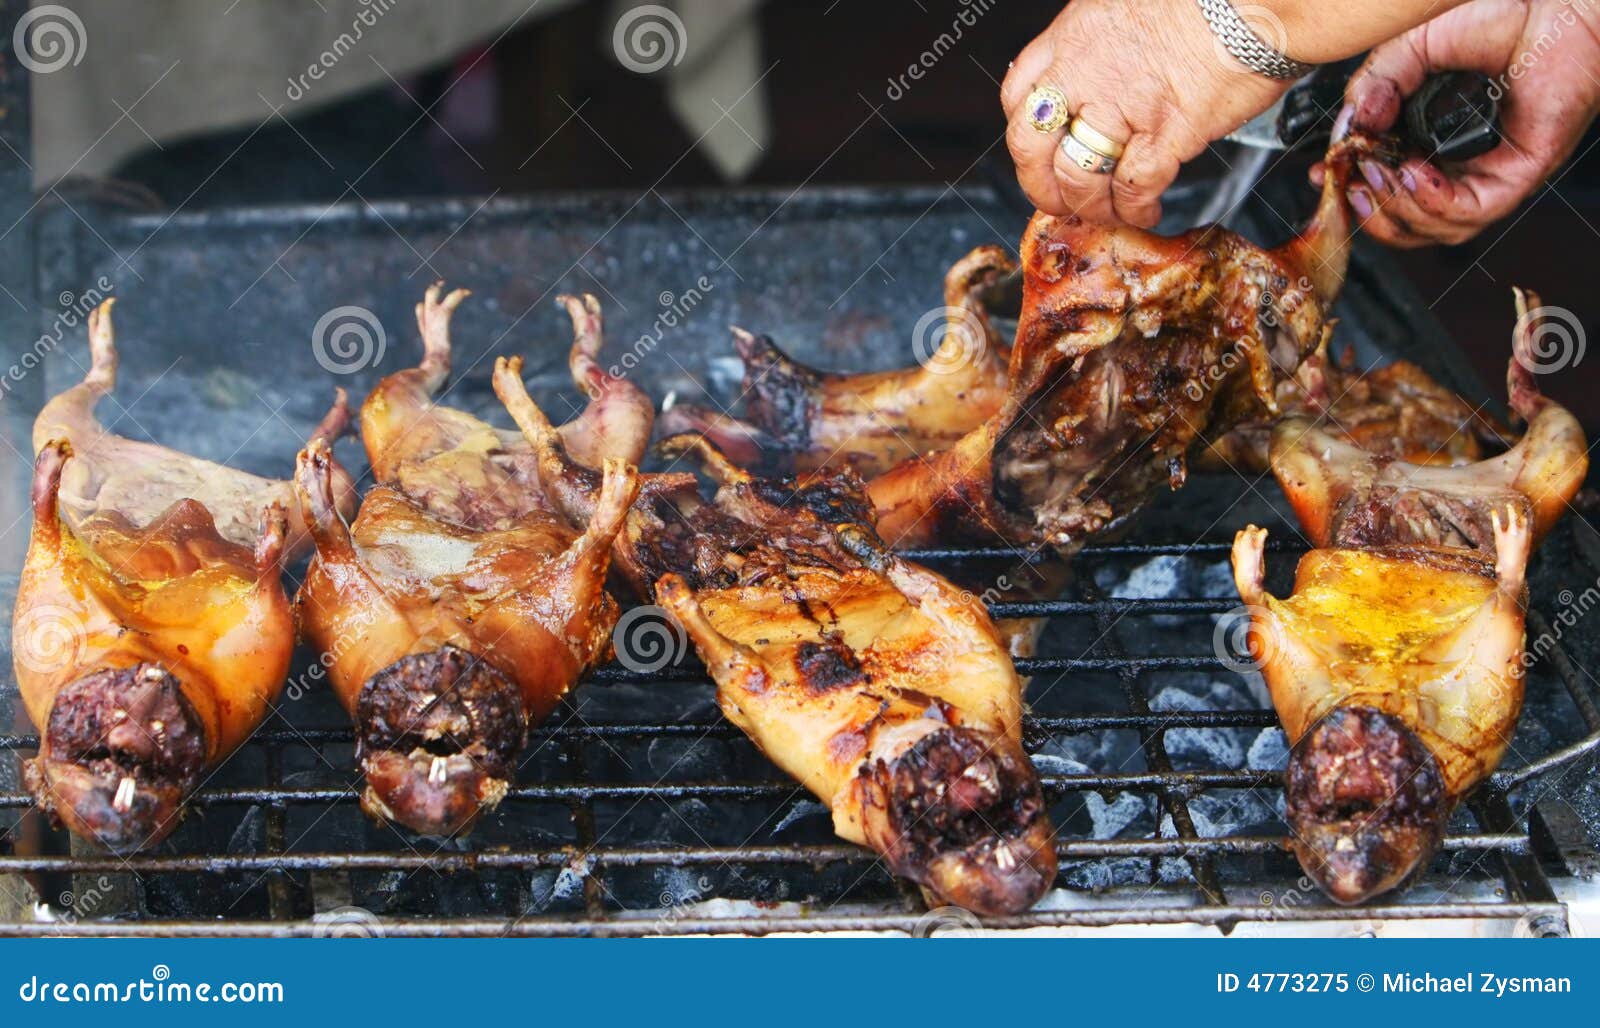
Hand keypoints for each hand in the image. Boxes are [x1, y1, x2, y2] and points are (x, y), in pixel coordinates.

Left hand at [1001, 0, 1289, 225]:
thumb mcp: (1128, 4)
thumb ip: (1103, 44)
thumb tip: (1102, 76)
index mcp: (1074, 36)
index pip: (1018, 94)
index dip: (1024, 132)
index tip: (1037, 152)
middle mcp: (1088, 71)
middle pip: (1031, 145)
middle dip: (1040, 185)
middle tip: (1058, 202)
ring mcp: (1124, 104)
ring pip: (1079, 176)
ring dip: (1091, 206)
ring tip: (1109, 213)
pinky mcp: (1166, 133)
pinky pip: (1133, 188)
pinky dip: (1136, 210)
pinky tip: (1146, 211)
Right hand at [1318, 0, 1599, 246]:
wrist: (1552, 5)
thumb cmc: (1496, 15)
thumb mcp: (1412, 46)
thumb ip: (1377, 84)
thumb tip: (1354, 127)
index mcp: (1426, 138)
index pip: (1381, 187)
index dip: (1348, 192)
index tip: (1322, 177)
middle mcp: (1456, 164)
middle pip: (1404, 223)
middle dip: (1369, 213)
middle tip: (1351, 185)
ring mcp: (1486, 174)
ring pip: (1434, 230)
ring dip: (1397, 209)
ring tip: (1381, 173)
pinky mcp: (1517, 176)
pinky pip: (1469, 213)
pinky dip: (1433, 201)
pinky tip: (1416, 170)